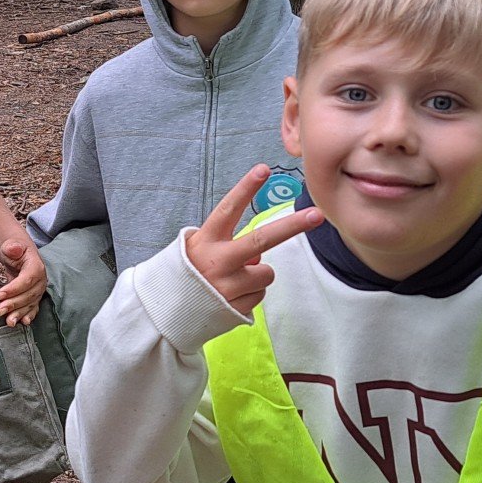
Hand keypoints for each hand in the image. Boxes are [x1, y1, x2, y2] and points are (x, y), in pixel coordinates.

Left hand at [0, 237, 46, 325]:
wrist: (20, 256)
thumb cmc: (14, 251)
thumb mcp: (12, 245)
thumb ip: (12, 247)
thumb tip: (13, 249)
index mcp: (36, 266)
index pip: (27, 279)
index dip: (14, 289)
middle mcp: (40, 281)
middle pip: (29, 295)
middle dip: (14, 304)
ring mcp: (38, 291)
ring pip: (31, 304)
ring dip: (19, 313)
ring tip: (8, 322)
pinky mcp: (34, 298)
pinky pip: (33, 309)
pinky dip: (28, 316)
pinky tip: (23, 322)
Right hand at [182, 164, 324, 316]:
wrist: (163, 313)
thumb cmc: (186, 273)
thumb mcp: (196, 250)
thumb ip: (226, 244)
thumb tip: (258, 257)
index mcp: (206, 241)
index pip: (228, 209)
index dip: (246, 188)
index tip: (264, 169)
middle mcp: (217, 261)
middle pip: (262, 240)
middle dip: (293, 226)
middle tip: (317, 215)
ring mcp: (227, 286)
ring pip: (265, 273)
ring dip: (256, 277)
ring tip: (230, 283)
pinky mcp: (236, 307)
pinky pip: (259, 295)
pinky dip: (248, 295)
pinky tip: (228, 298)